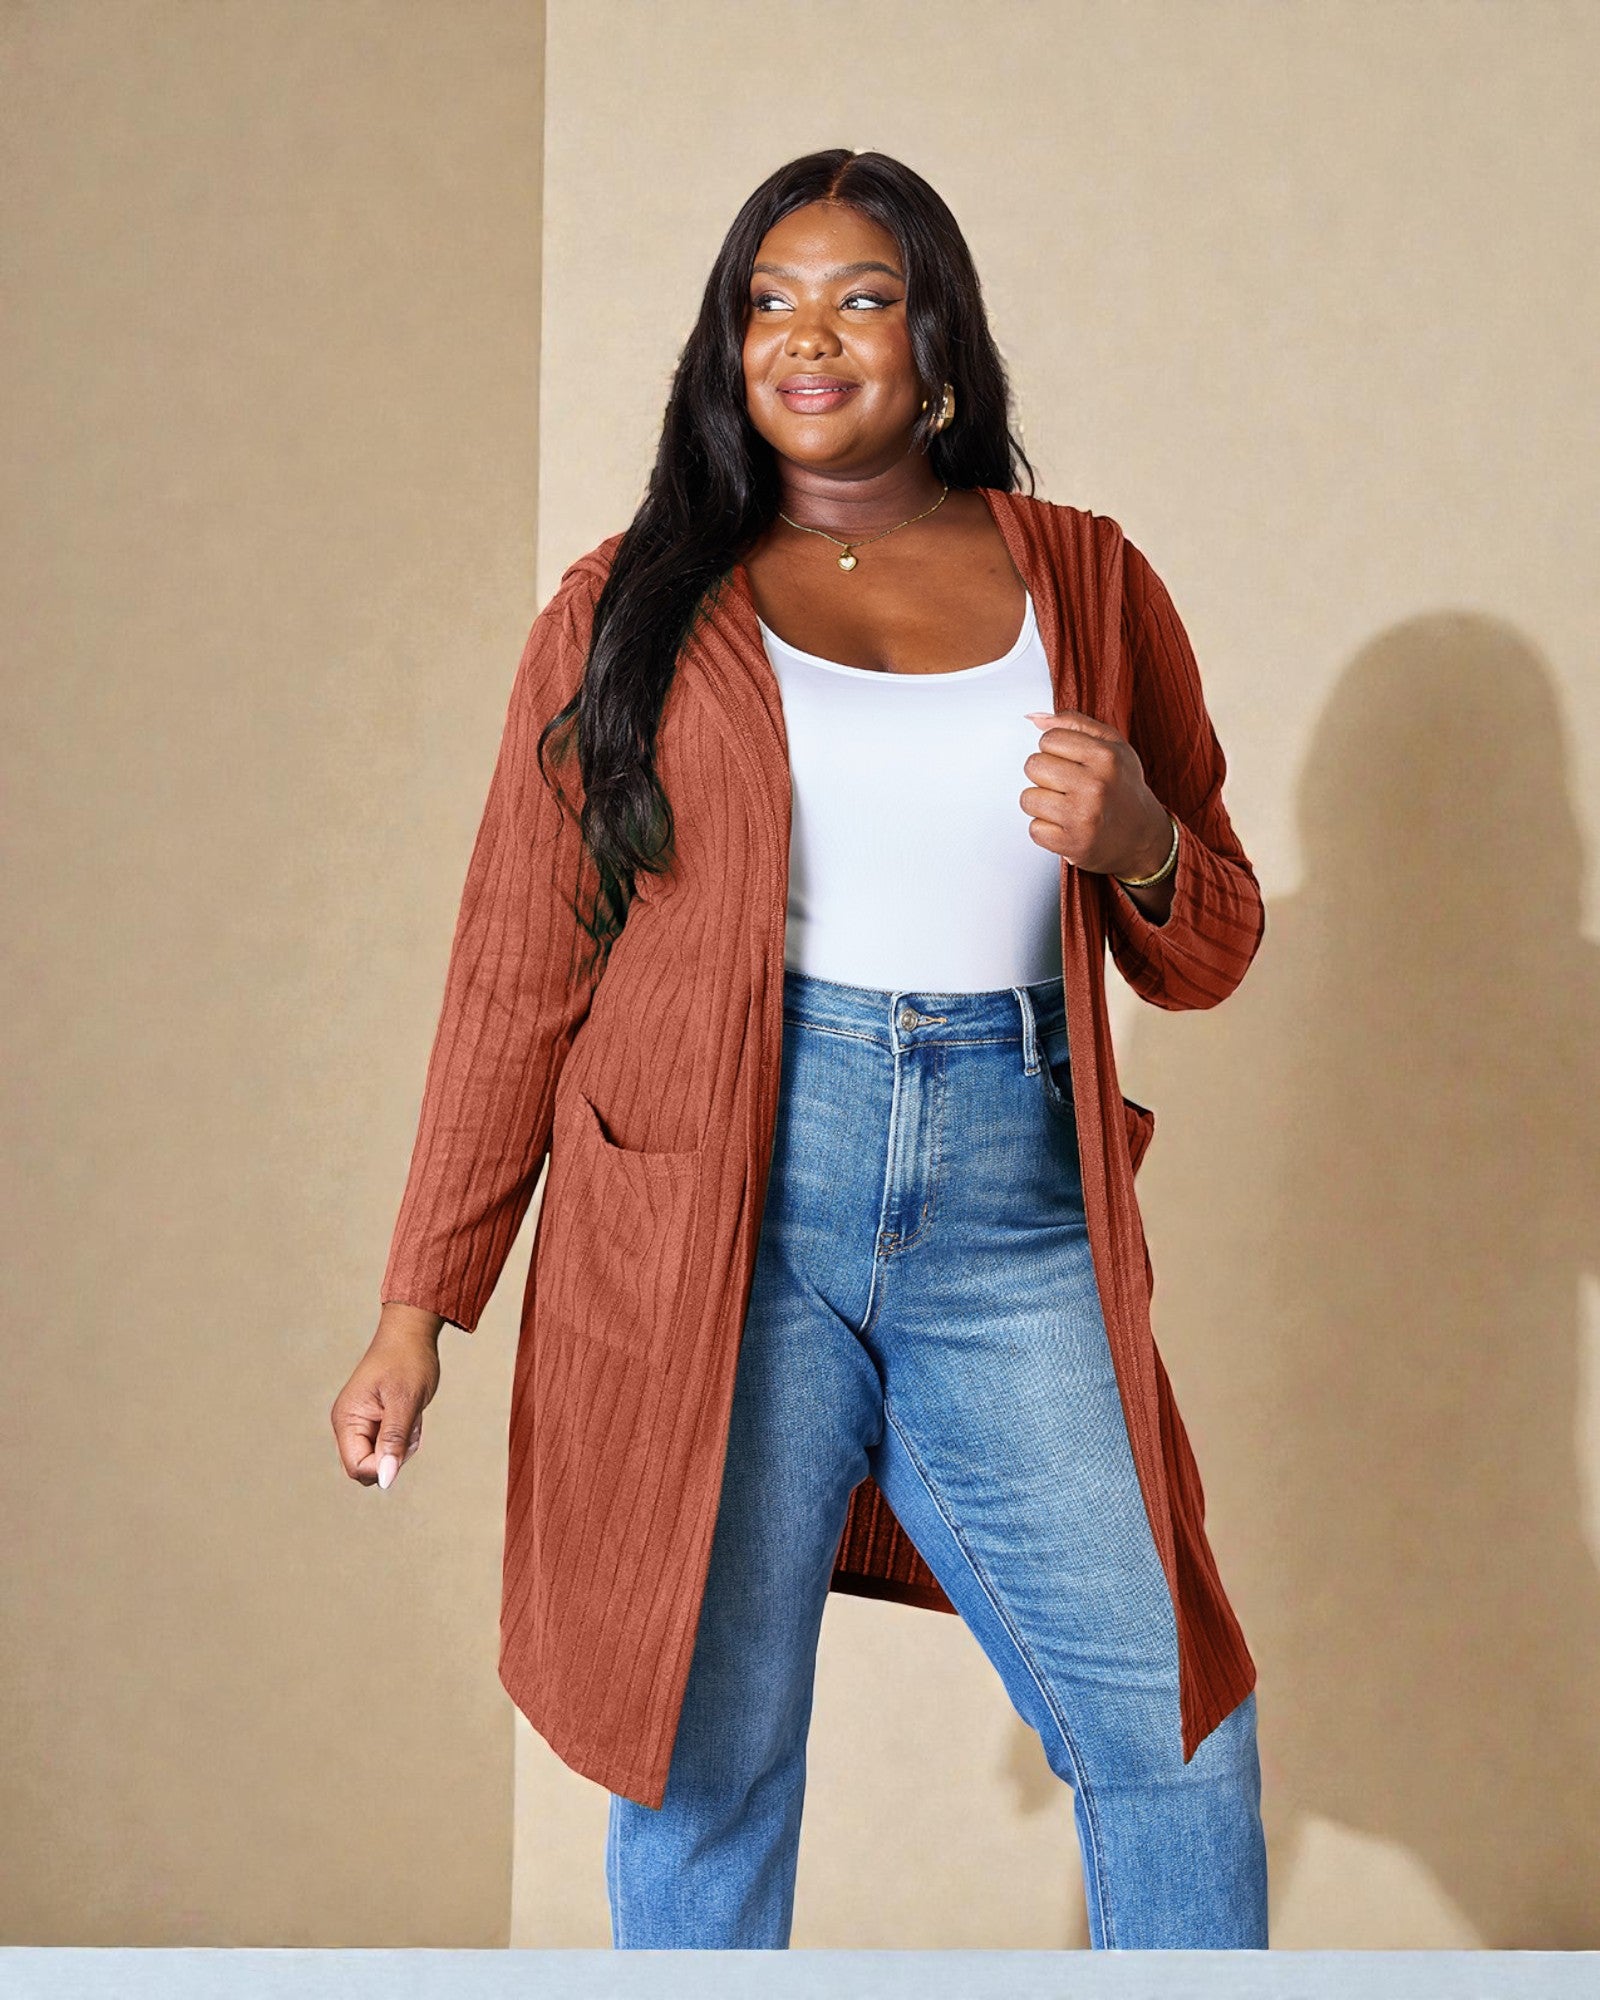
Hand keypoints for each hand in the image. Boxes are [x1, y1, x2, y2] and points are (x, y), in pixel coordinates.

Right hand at [330, 1305, 442, 1490]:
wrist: (411, 1335)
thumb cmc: (407, 1361)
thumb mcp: (405, 1401)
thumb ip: (394, 1440)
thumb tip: (385, 1478)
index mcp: (347, 1419)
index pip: (357, 1467)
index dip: (382, 1466)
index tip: (405, 1443)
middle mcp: (348, 1425)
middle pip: (368, 1467)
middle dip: (394, 1455)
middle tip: (409, 1426)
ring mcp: (361, 1424)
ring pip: (382, 1458)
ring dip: (403, 1445)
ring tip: (411, 1416)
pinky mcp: (375, 1421)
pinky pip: (389, 1445)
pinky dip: (405, 1437)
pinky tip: (411, 1415)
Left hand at [1021, 709, 1172, 879]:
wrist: (1142, 837)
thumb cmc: (1122, 786)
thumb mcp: (1112, 746)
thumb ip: (1074, 723)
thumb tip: (1033, 718)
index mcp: (1106, 757)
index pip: (1048, 739)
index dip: (1055, 750)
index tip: (1071, 762)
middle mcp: (1096, 786)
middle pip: (1033, 766)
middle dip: (1045, 775)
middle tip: (1066, 786)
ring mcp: (1083, 817)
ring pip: (1028, 798)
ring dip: (1041, 804)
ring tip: (1065, 806)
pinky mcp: (1072, 844)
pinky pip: (1034, 829)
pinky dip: (1046, 830)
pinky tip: (1066, 827)